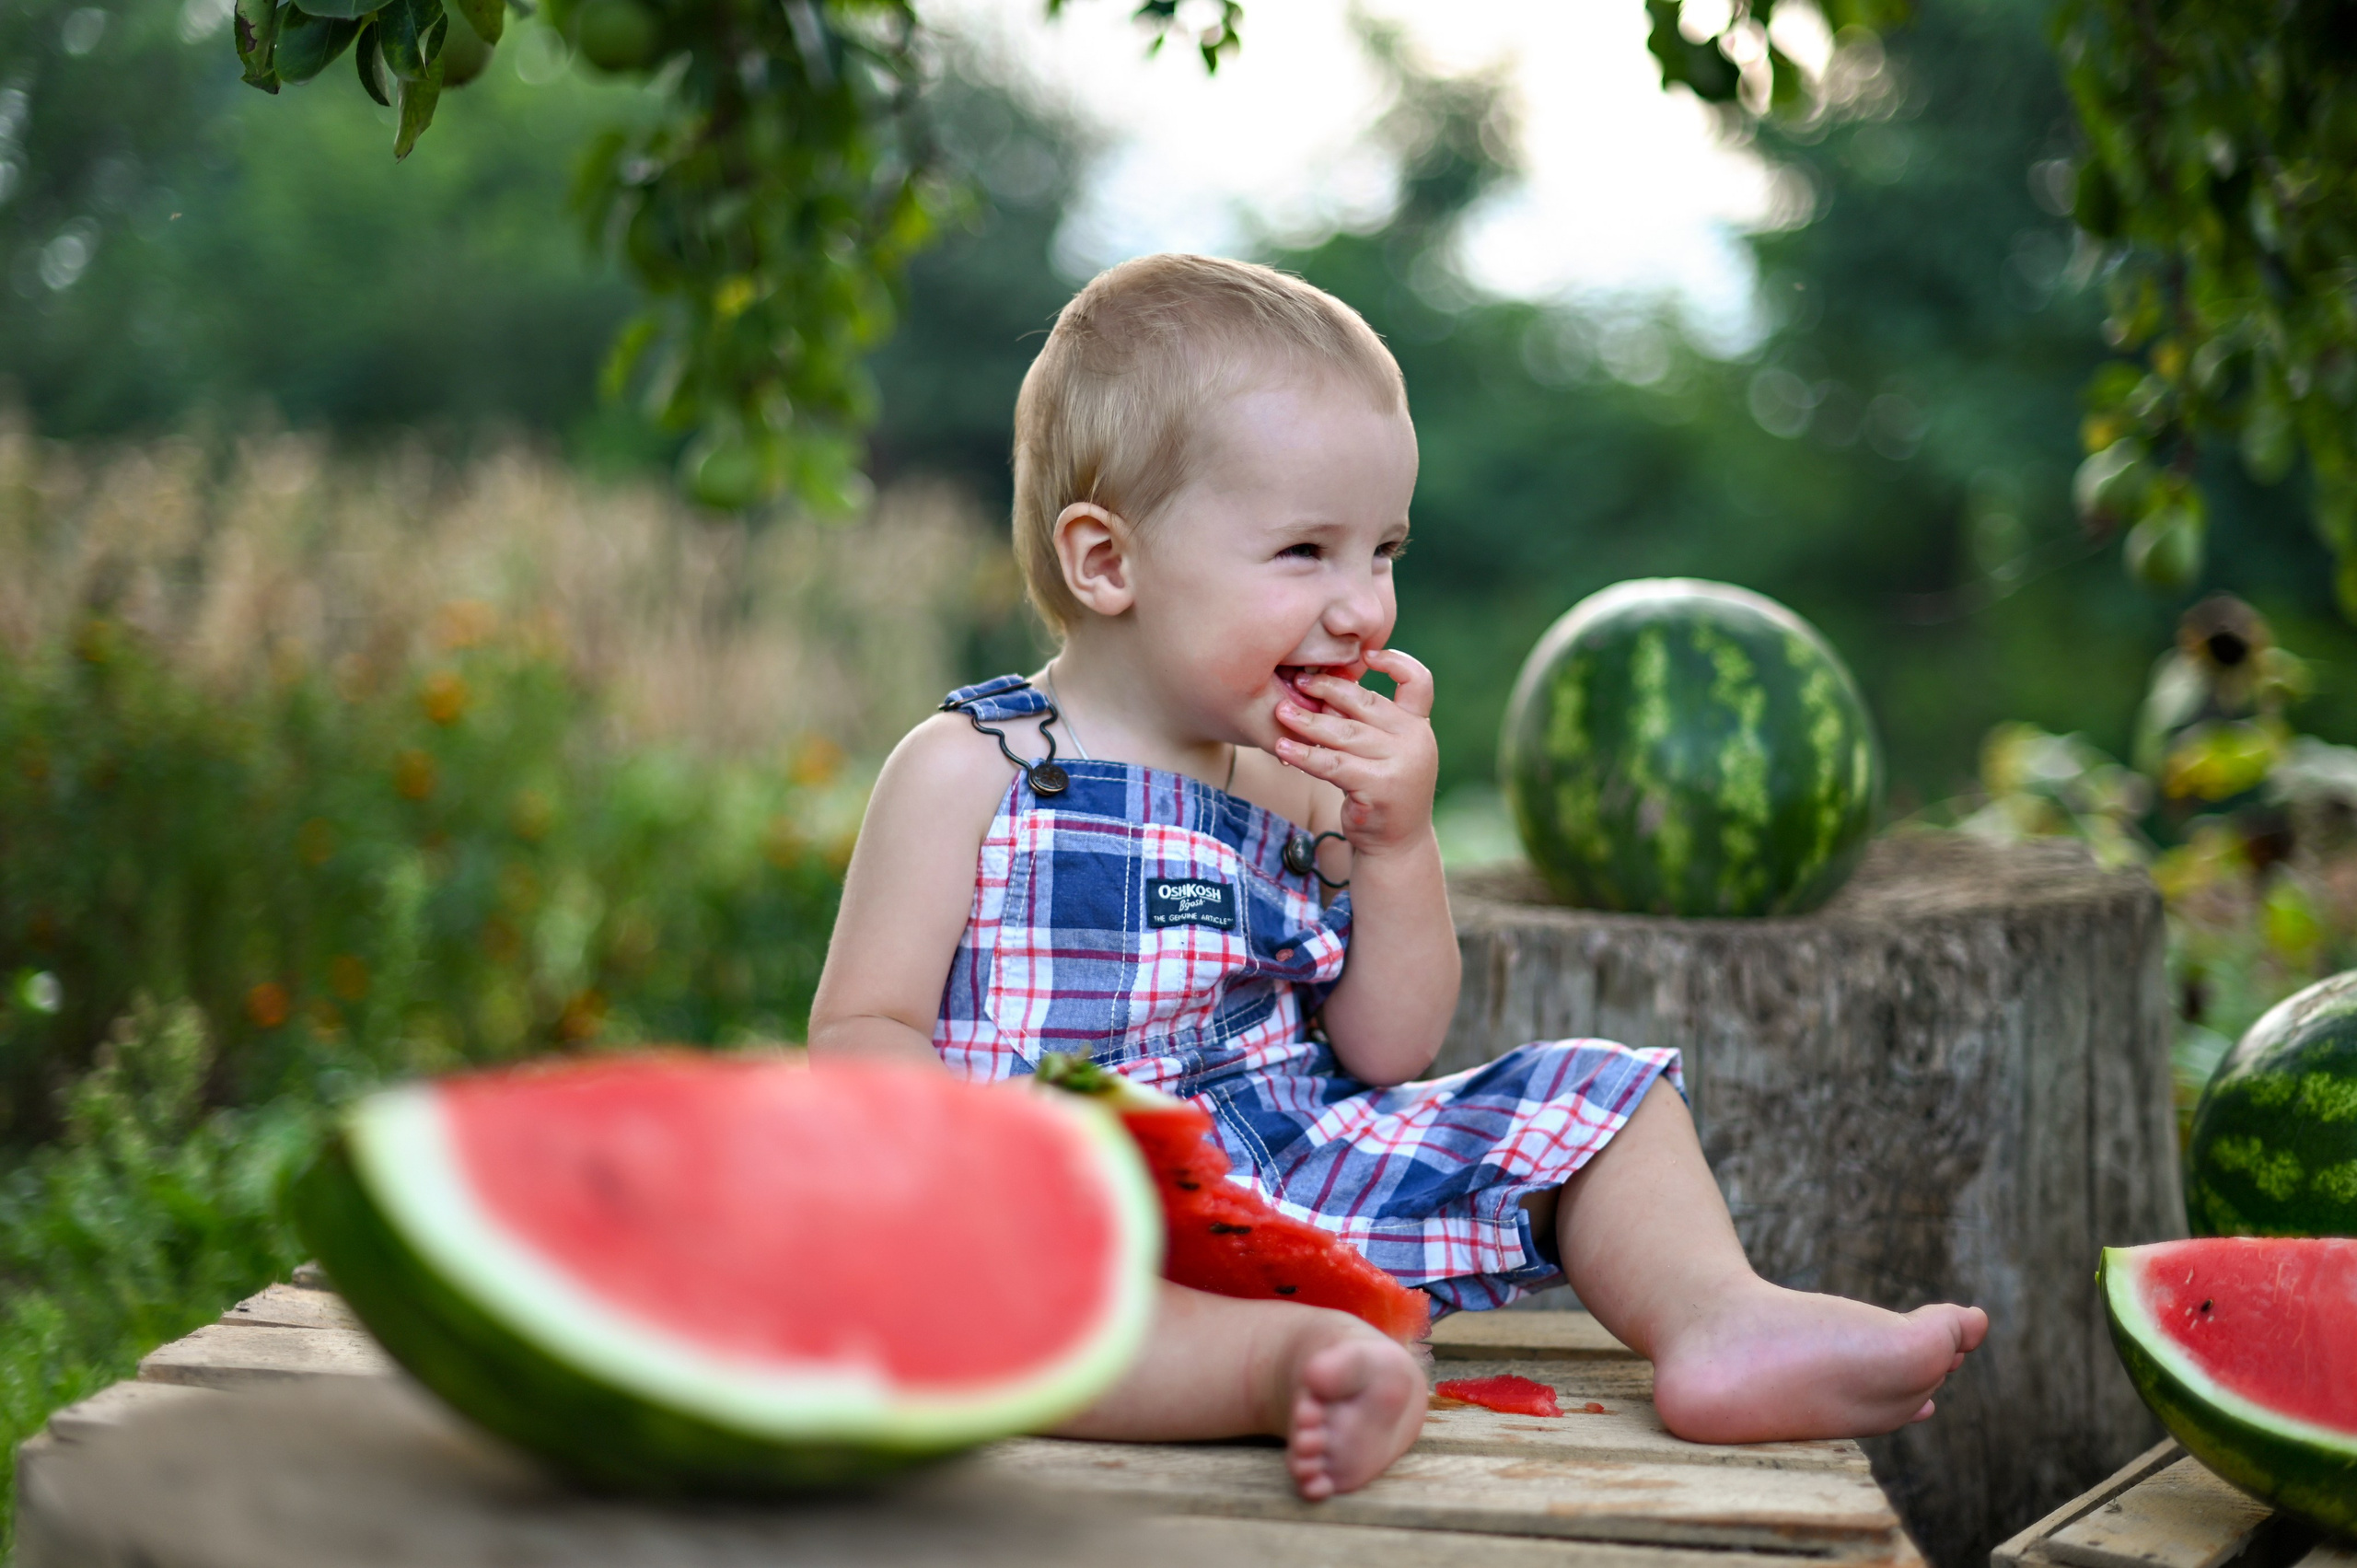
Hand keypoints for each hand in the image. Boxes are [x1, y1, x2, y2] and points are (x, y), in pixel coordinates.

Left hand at [1272, 648, 1438, 858]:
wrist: (1395, 845)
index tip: (1366, 653)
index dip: (1396, 661)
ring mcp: (1401, 763)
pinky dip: (1305, 755)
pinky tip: (1284, 748)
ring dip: (1308, 721)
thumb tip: (1320, 689)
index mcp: (1418, 725)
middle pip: (1367, 702)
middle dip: (1328, 689)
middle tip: (1298, 681)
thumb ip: (1364, 722)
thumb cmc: (1379, 791)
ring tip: (1281, 713)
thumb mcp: (1380, 752)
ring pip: (1345, 733)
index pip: (1418, 682)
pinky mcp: (1380, 787)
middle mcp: (1416, 740)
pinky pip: (1333, 764)